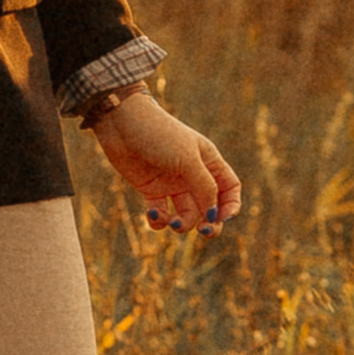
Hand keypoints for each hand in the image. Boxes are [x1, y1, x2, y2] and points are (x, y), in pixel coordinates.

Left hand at [91, 89, 241, 235]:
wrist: (122, 123)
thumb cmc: (159, 134)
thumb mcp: (188, 160)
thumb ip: (204, 187)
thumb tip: (213, 215)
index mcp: (209, 162)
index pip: (229, 189)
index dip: (230, 206)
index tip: (222, 218)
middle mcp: (193, 174)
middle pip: (209, 207)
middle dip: (209, 223)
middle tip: (203, 231)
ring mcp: (172, 183)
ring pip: (186, 215)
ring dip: (182, 224)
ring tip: (171, 221)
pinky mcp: (151, 190)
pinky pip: (161, 214)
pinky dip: (159, 220)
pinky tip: (153, 213)